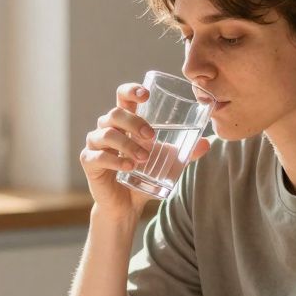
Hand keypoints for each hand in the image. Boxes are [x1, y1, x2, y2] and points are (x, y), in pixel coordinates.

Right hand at [79, 83, 211, 215]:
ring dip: (128, 144)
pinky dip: (115, 160)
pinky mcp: (89, 162)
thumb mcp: (167, 162)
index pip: (123, 97)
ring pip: (107, 133)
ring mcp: (95, 144)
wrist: (127, 205)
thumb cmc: (144, 176)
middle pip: (115, 113)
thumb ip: (185, 152)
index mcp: (124, 122)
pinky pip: (98, 156)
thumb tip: (206, 143)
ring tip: (144, 158)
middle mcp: (107, 128)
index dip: (131, 91)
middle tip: (152, 136)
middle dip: (134, 122)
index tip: (146, 95)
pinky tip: (129, 167)